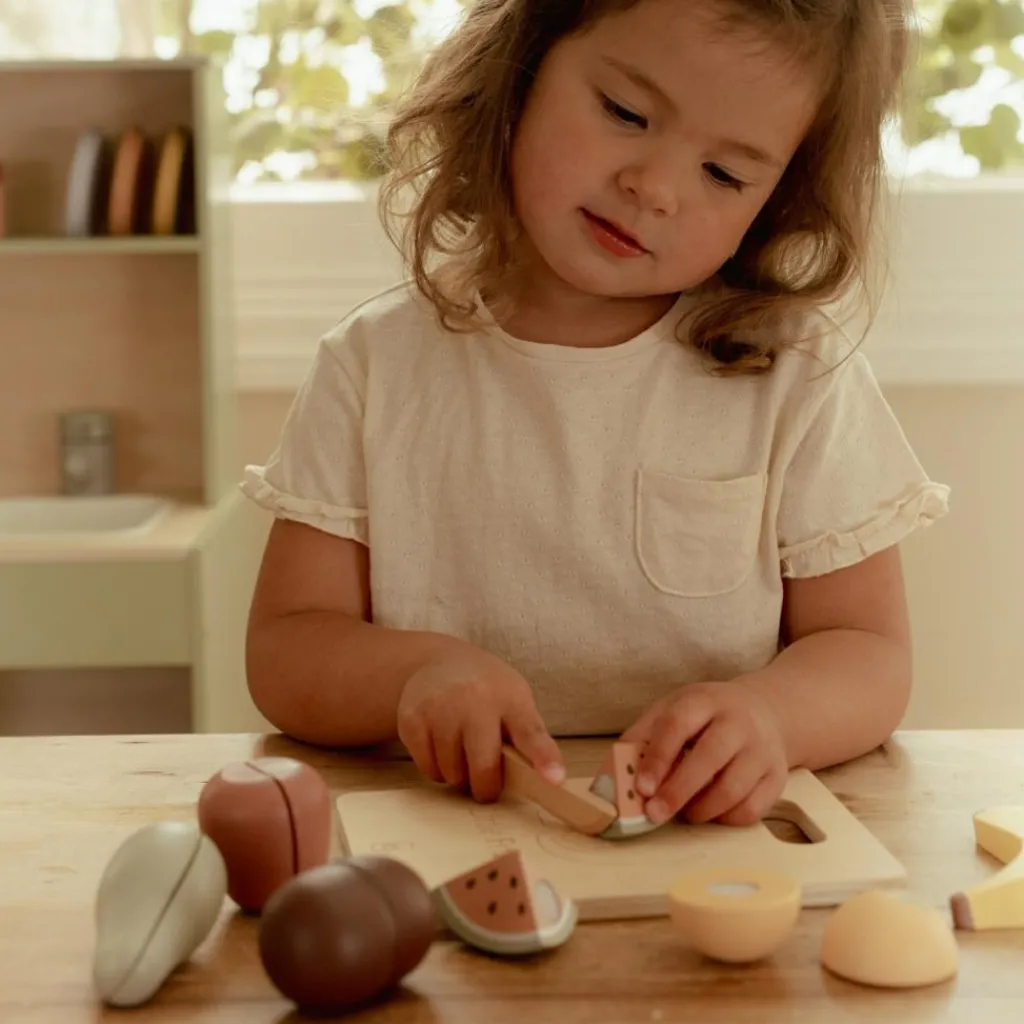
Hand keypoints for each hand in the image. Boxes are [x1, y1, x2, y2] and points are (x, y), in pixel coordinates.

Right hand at [396, 646, 564, 803]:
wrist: (439, 662)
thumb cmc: (487, 690)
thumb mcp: (515, 700)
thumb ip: (528, 737)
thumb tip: (547, 780)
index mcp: (509, 697)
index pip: (530, 732)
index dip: (543, 758)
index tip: (554, 780)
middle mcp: (473, 699)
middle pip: (483, 767)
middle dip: (486, 786)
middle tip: (486, 781)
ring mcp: (439, 708)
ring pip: (452, 774)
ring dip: (459, 776)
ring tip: (462, 752)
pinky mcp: (412, 719)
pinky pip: (428, 770)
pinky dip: (437, 769)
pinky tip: (441, 746)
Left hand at [620, 680, 787, 826]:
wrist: (766, 711)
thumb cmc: (707, 716)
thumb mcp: (673, 709)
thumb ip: (643, 737)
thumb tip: (614, 775)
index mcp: (705, 700)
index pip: (678, 724)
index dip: (657, 757)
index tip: (641, 787)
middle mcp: (738, 722)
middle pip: (709, 757)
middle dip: (678, 790)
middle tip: (655, 813)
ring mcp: (762, 749)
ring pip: (733, 788)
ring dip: (702, 809)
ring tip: (684, 813)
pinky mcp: (777, 777)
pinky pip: (751, 809)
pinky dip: (725, 819)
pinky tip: (711, 812)